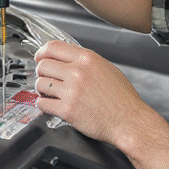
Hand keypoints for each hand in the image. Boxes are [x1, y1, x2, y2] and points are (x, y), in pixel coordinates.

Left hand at [32, 40, 154, 148]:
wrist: (129, 121)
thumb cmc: (122, 98)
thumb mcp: (107, 68)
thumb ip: (85, 61)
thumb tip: (66, 58)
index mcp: (87, 59)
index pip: (53, 47)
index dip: (42, 52)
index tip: (40, 57)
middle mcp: (77, 73)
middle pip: (43, 65)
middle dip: (43, 72)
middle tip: (47, 78)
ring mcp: (71, 92)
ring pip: (40, 84)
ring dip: (42, 89)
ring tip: (50, 93)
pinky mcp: (67, 110)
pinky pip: (42, 103)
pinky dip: (43, 104)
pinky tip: (51, 105)